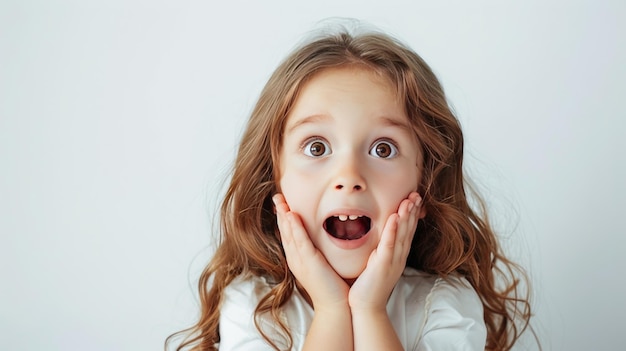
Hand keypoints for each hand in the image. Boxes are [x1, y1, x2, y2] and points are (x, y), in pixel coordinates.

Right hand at [273, 194, 348, 309]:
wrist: (336, 306)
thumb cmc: (333, 286)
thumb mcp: (323, 265)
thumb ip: (321, 252)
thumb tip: (325, 240)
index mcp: (299, 259)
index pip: (289, 235)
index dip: (284, 219)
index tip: (283, 204)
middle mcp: (296, 259)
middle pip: (285, 232)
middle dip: (280, 213)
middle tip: (277, 196)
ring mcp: (300, 261)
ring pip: (289, 234)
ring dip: (284, 216)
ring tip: (280, 201)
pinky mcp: (309, 262)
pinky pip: (299, 241)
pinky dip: (294, 228)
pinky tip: (291, 216)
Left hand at [348, 192, 421, 310]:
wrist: (366, 307)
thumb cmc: (368, 286)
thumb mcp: (376, 264)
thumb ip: (379, 250)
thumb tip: (378, 239)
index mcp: (397, 256)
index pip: (407, 232)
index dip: (412, 215)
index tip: (414, 199)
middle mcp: (398, 257)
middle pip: (408, 230)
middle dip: (413, 211)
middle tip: (417, 194)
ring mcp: (392, 261)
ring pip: (402, 235)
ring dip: (406, 216)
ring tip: (410, 200)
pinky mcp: (383, 265)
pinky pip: (389, 245)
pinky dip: (393, 230)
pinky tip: (395, 217)